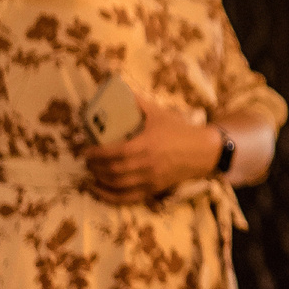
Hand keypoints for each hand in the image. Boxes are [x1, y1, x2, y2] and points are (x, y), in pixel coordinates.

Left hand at [84, 95, 220, 203]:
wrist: (202, 151)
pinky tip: (98, 191)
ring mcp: (150, 179)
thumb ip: (139, 103)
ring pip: (117, 184)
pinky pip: (127, 198)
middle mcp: (146, 164)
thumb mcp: (159, 114)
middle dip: (94, 166)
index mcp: (146, 144)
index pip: (114, 152)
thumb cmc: (179, 131)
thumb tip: (120, 90)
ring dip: (99, 180)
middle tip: (86, 161)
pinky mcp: (153, 189)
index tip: (85, 150)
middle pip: (112, 170)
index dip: (95, 153)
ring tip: (91, 172)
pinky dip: (109, 197)